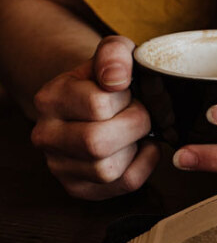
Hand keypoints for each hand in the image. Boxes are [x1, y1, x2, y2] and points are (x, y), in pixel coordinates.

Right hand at [30, 36, 158, 199]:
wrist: (96, 102)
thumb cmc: (109, 80)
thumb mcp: (113, 54)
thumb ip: (115, 54)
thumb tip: (116, 78)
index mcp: (50, 99)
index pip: (97, 104)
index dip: (126, 99)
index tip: (128, 93)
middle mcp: (46, 135)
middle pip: (96, 143)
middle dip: (134, 126)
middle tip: (140, 114)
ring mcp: (59, 165)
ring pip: (107, 169)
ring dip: (135, 148)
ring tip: (135, 132)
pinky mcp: (79, 187)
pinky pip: (122, 184)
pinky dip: (144, 165)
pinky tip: (141, 148)